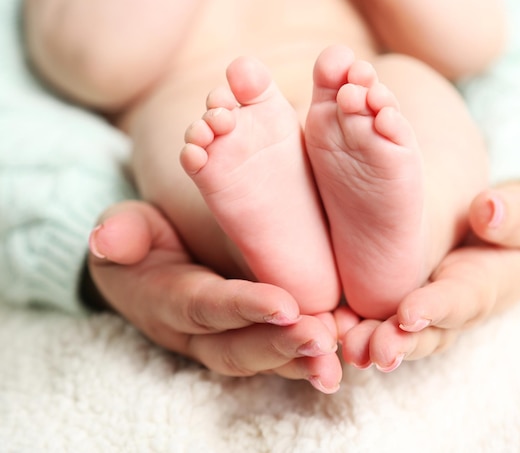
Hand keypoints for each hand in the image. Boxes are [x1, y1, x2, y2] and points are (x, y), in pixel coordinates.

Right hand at [87, 201, 341, 393]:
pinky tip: (346, 351)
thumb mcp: (125, 229)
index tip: (284, 305)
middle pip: (239, 348)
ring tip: (340, 354)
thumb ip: (121, 232)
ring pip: (264, 359)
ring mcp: (225, 340)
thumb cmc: (141, 242)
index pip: (206, 307)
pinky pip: (279, 354)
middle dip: (280, 346)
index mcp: (169, 302)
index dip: (241, 308)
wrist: (149, 266)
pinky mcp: (249, 337)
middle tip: (323, 337)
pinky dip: (311, 357)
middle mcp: (200, 333)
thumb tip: (104, 241)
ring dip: (302, 359)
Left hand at [339, 181, 519, 370]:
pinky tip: (328, 326)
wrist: (501, 244)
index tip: (409, 314)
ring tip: (344, 344)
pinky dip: (354, 327)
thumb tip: (489, 209)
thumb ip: (511, 217)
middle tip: (371, 350)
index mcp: (479, 290)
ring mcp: (421, 311)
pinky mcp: (397, 302)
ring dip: (369, 342)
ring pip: (396, 335)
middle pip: (423, 334)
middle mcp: (446, 311)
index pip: (458, 302)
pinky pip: (376, 320)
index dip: (435, 310)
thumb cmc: (514, 230)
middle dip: (398, 344)